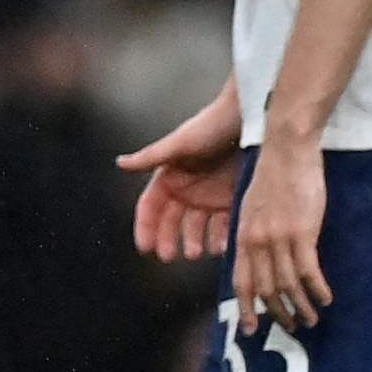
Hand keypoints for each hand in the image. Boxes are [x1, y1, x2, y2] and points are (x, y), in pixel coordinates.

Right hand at [118, 89, 244, 265]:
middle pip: (171, 222)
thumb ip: (151, 157)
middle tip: (169, 256)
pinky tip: (223, 246)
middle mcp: (188, 190)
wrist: (252, 116)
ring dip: (195, 242)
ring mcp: (211, 196)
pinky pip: (225, 225)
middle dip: (168, 240)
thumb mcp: (181, 142)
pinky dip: (223, 238)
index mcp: (169, 177)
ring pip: (198, 228)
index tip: (145, 247)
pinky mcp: (234, 199)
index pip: (150, 207)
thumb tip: (120, 163)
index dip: (145, 227)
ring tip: (196, 252)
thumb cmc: (212, 124)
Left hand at [231, 132, 330, 333]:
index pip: (241, 281)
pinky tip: (326, 298)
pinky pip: (308, 270)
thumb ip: (254, 234)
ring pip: (287, 284)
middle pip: (266, 289)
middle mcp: (256, 242)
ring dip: (301, 306)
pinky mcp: (301, 232)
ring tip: (312, 319)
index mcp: (243, 236)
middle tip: (292, 327)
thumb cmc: (273, 177)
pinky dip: (317, 289)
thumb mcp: (252, 208)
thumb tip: (261, 258)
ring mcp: (278, 238)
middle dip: (278, 313)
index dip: (246, 308)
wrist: (287, 152)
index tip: (250, 330)